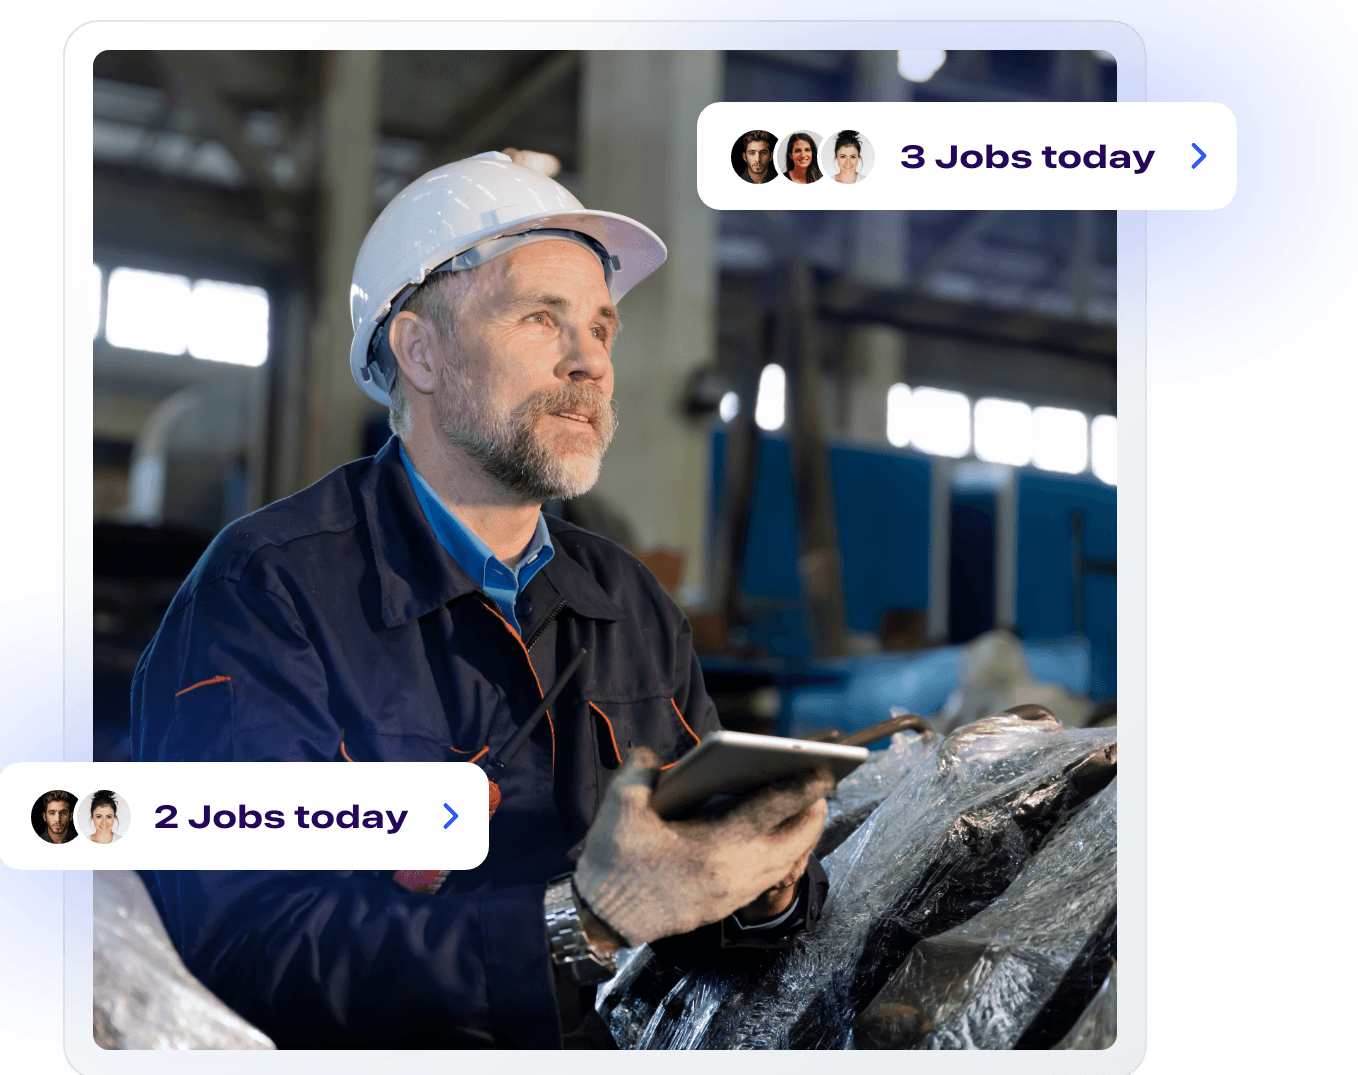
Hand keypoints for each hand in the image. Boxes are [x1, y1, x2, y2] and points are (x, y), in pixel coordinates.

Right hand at [573, 749, 830, 946]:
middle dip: (812, 812)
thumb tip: (656, 755)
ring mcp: (733, 893)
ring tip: (803, 807)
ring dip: (800, 835)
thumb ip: (641, 768)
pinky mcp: (726, 906)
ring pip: (787, 863)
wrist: (602, 918)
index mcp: (714, 845)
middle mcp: (734, 873)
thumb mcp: (620, 804)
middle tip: (818, 785)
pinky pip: (770, 877)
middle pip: (795, 842)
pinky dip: (782, 854)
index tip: (825, 770)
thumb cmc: (614, 861)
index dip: (801, 788)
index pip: (771, 811)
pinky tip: (775, 836)